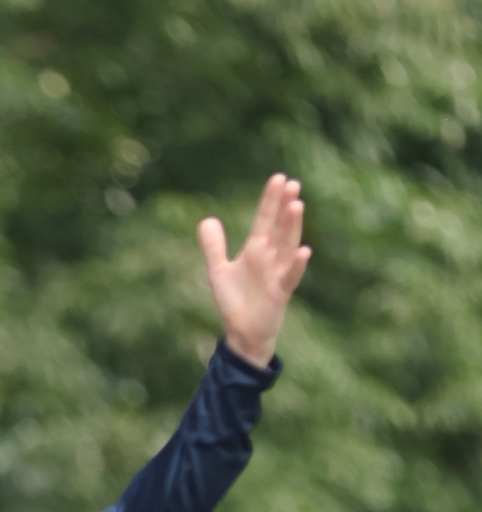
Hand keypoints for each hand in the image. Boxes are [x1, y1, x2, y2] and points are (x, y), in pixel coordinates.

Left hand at [197, 174, 310, 368]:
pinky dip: (297, 266)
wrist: (241, 333)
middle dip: (285, 207)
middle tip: (292, 184)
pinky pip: (290, 277)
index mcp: (256, 249)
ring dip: (293, 227)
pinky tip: (304, 252)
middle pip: (279, 227)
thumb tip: (207, 220)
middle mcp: (270, 257)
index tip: (278, 178)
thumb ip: (213, 247)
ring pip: (288, 246)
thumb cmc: (235, 302)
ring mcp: (277, 274)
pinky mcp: (280, 293)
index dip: (270, 200)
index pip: (265, 219)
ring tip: (296, 205)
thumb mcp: (218, 271)